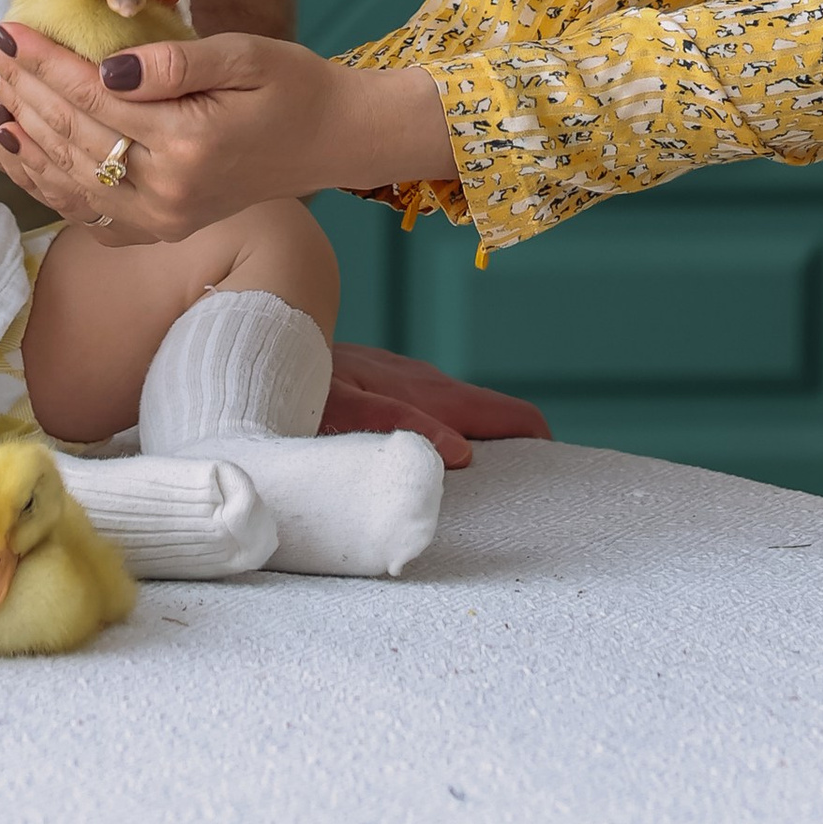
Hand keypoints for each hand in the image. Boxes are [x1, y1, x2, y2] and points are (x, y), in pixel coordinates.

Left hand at [0, 18, 450, 244]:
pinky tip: (6, 144)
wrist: (330, 141)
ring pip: (61, 177)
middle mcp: (166, 192)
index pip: (91, 97)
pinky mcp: (153, 230)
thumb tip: (108, 65)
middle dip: (14, 89)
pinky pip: (78, 207)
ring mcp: (157, 220)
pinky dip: (35, 175)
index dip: (40, 61)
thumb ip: (175, 59)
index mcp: (189, 143)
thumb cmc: (290, 86)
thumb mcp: (244, 54)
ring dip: (10, 133)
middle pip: (67, 136)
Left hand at [323, 344, 548, 465]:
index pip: (499, 411)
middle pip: (486, 408)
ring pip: (459, 405)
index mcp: (424, 391)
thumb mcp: (344, 408)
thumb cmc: (302, 383)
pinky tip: (443, 444)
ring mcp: (402, 377)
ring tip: (502, 468)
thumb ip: (400, 423)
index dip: (532, 438)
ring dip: (484, 431)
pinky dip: (452, 425)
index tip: (557, 469)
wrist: (266, 345)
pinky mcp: (383, 381)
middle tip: (541, 477)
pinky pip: (432, 404)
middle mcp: (421, 380)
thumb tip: (461, 450)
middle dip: (517, 437)